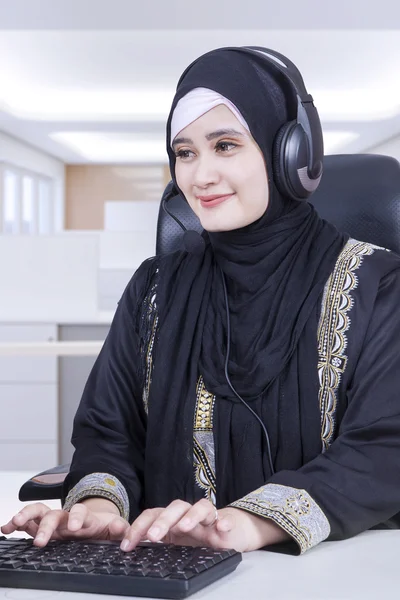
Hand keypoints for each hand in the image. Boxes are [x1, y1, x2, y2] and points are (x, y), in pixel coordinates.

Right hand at [1, 500, 129, 547]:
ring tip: (14, 523)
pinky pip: (28, 523)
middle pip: (55, 515)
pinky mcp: (44, 527)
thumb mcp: (114, 528)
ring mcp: (54, 521)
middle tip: (41, 540)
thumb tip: (120, 528)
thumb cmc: (103, 526)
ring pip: (39, 513)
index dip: (78, 517)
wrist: (96, 521)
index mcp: (85, 518)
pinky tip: (6, 528)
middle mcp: (67, 517)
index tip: (75, 527)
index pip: (80, 512)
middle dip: (46, 525)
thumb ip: (119, 528)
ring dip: (26, 516)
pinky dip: (16, 524)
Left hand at [120, 498, 289, 552]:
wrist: (233, 531)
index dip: (139, 527)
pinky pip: (226, 520)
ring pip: (199, 508)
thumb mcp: (177, 542)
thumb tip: (131, 546)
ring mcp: (208, 517)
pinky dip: (224, 523)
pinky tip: (221, 528)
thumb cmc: (201, 537)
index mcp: (173, 519)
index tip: (127, 545)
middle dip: (162, 521)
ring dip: (190, 516)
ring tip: (183, 527)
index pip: (153, 515)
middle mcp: (189, 514)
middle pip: (175, 508)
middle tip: (153, 536)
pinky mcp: (227, 523)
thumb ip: (159, 541)